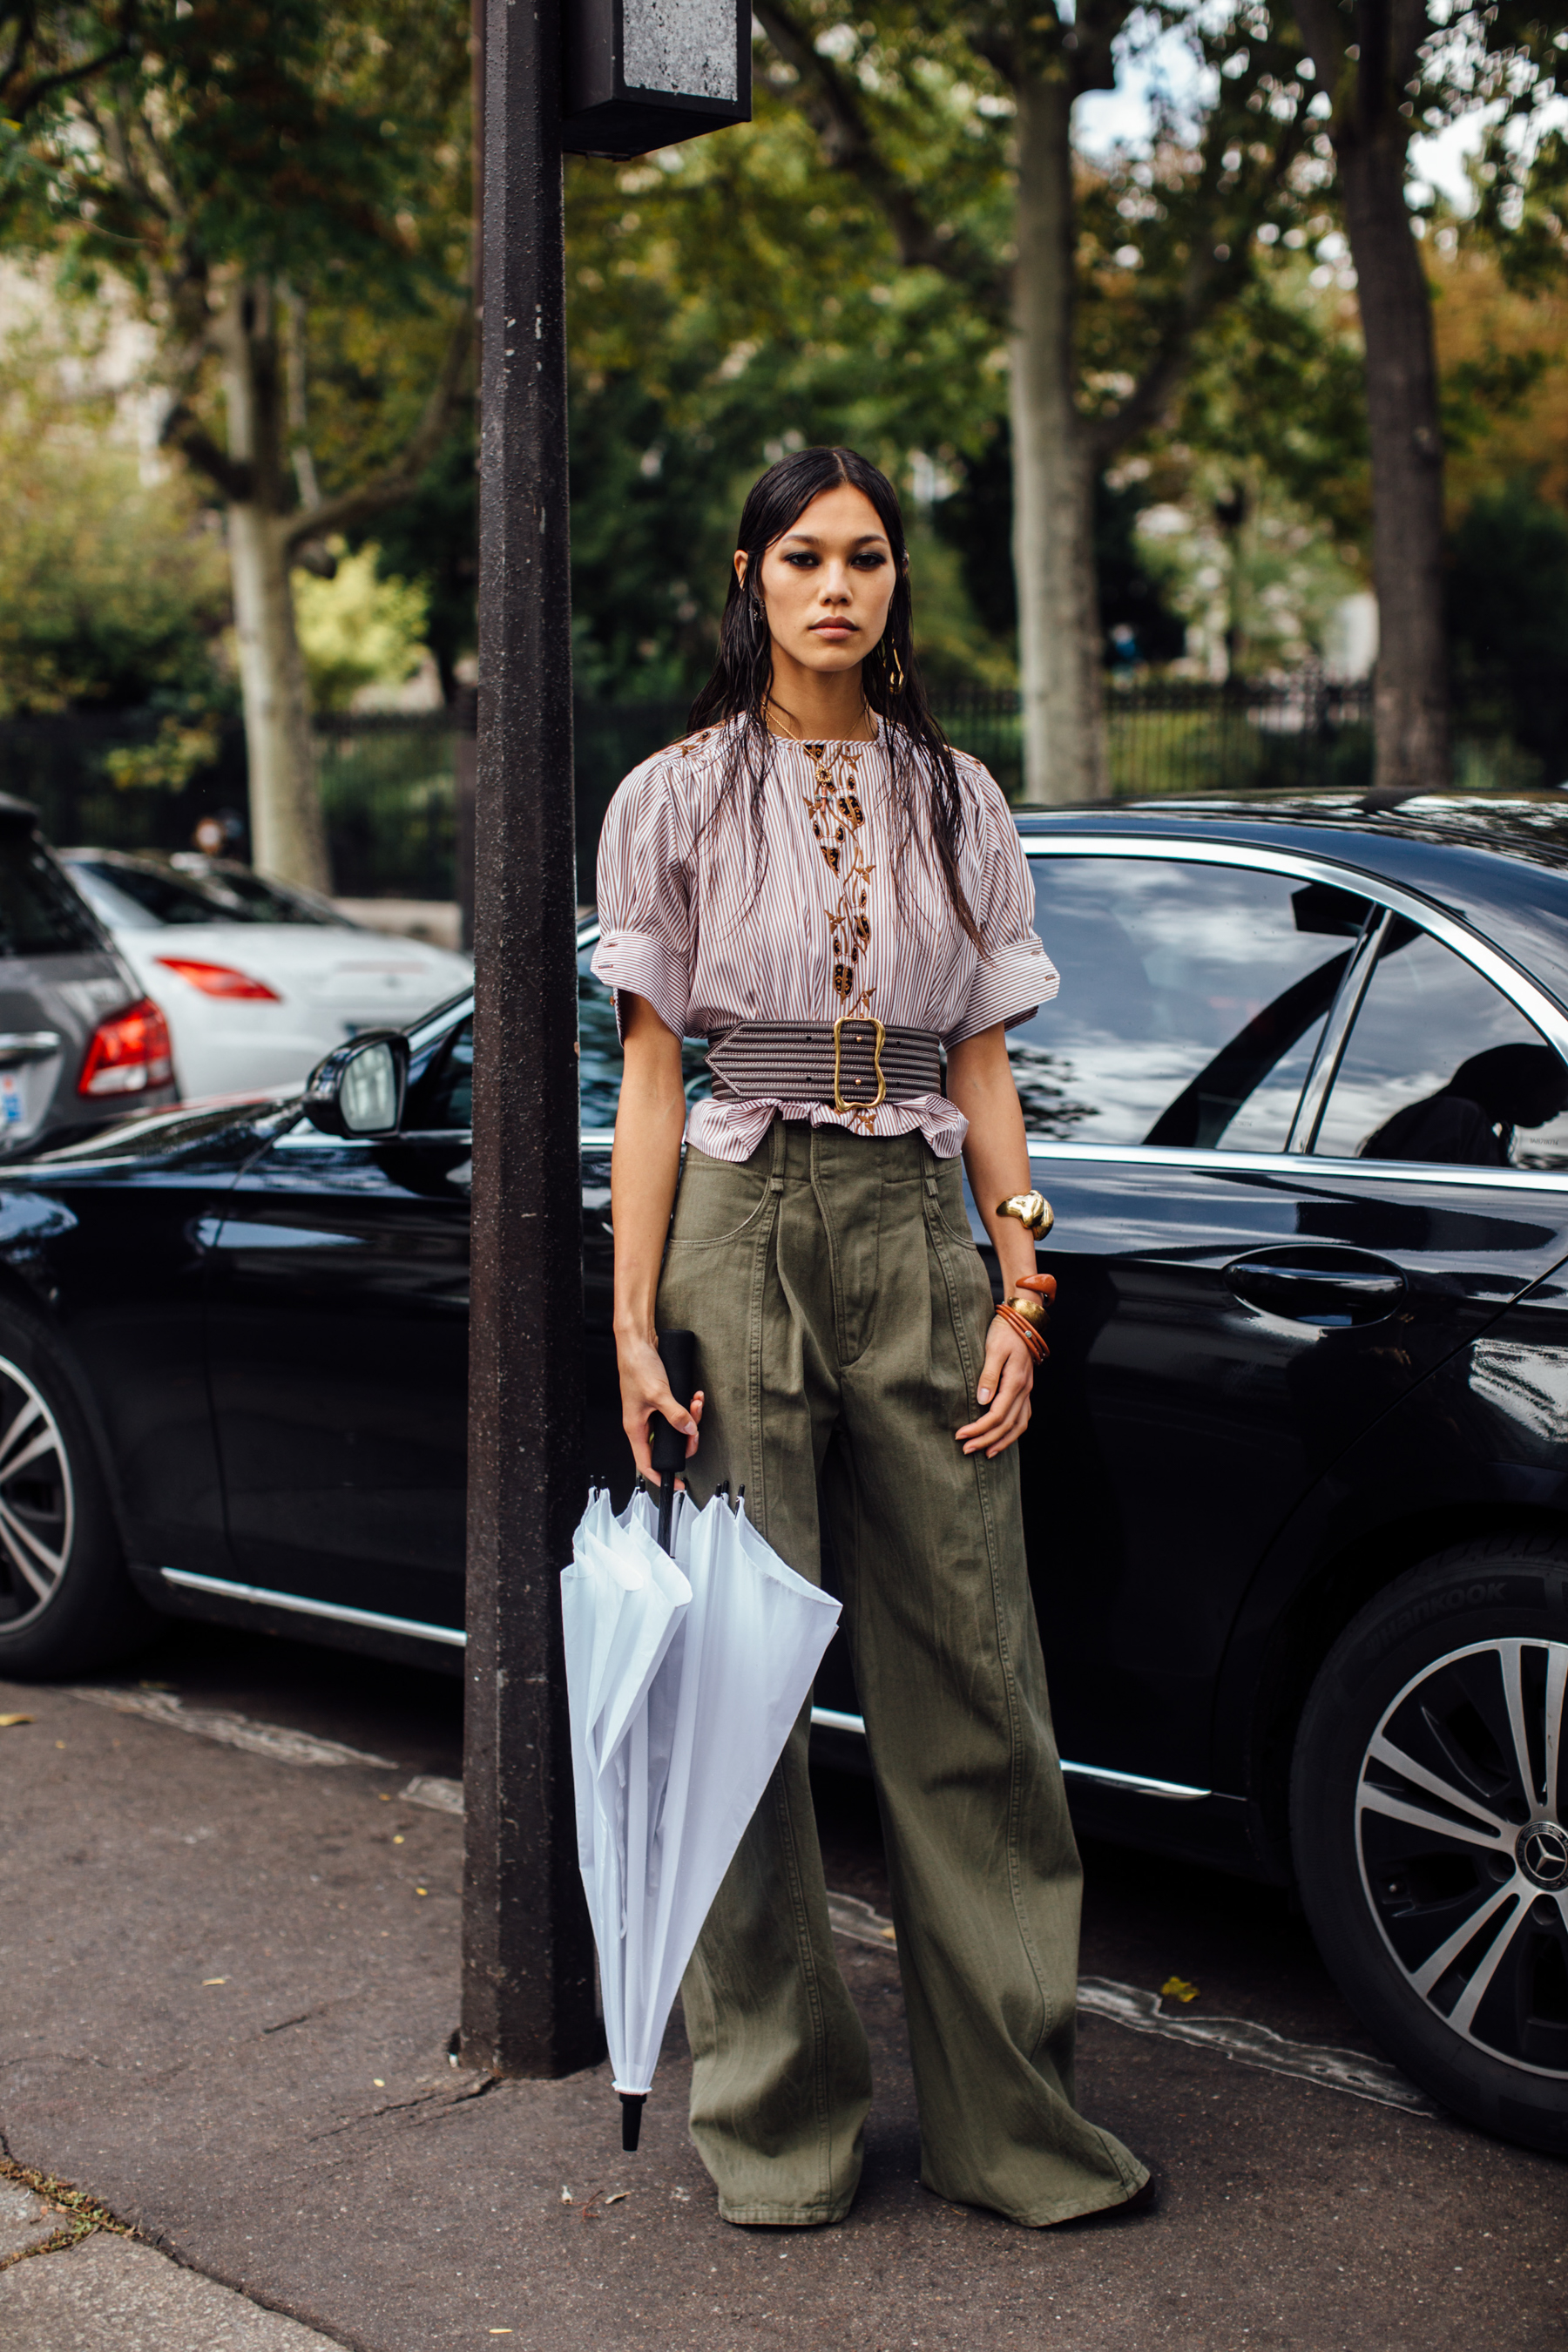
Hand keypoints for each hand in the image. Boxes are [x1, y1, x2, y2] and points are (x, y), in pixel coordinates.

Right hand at [617, 1332, 704, 1485]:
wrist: (636, 1342)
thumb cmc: (637, 1366)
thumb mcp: (659, 1394)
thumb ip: (676, 1414)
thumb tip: (690, 1430)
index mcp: (635, 1428)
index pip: (647, 1463)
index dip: (662, 1476)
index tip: (678, 1484)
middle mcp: (642, 1423)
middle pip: (668, 1445)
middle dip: (687, 1438)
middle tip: (697, 1429)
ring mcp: (650, 1412)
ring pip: (676, 1427)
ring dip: (691, 1417)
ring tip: (697, 1402)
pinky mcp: (659, 1400)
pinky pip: (677, 1411)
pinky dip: (689, 1405)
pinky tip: (694, 1395)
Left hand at [955, 1315, 1034, 1458]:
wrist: (1022, 1322)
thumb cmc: (1004, 1333)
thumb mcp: (993, 1349)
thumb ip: (988, 1375)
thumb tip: (982, 1401)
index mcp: (1016, 1382)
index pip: (997, 1414)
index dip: (979, 1428)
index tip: (961, 1435)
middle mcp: (1025, 1390)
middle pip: (1008, 1425)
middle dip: (987, 1440)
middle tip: (966, 1450)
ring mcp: (1027, 1392)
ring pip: (1019, 1425)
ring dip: (1003, 1441)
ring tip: (987, 1453)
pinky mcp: (1025, 1391)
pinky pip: (1023, 1417)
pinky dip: (1013, 1432)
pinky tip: (1002, 1438)